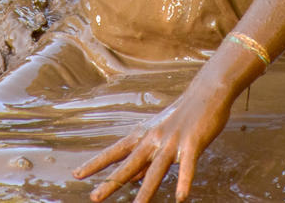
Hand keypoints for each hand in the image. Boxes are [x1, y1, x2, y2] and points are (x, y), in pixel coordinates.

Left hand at [74, 73, 232, 201]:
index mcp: (145, 135)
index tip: (77, 174)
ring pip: (156, 169)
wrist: (207, 91)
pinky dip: (184, 180)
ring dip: (146, 190)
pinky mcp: (193, 142)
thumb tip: (132, 178)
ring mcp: (173, 141)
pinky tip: (180, 197)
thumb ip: (146, 157)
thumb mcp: (160, 134)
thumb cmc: (183, 115)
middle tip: (94, 197)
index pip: (116, 151)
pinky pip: (188, 165)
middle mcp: (154, 138)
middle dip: (112, 182)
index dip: (97, 164)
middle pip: (130, 163)